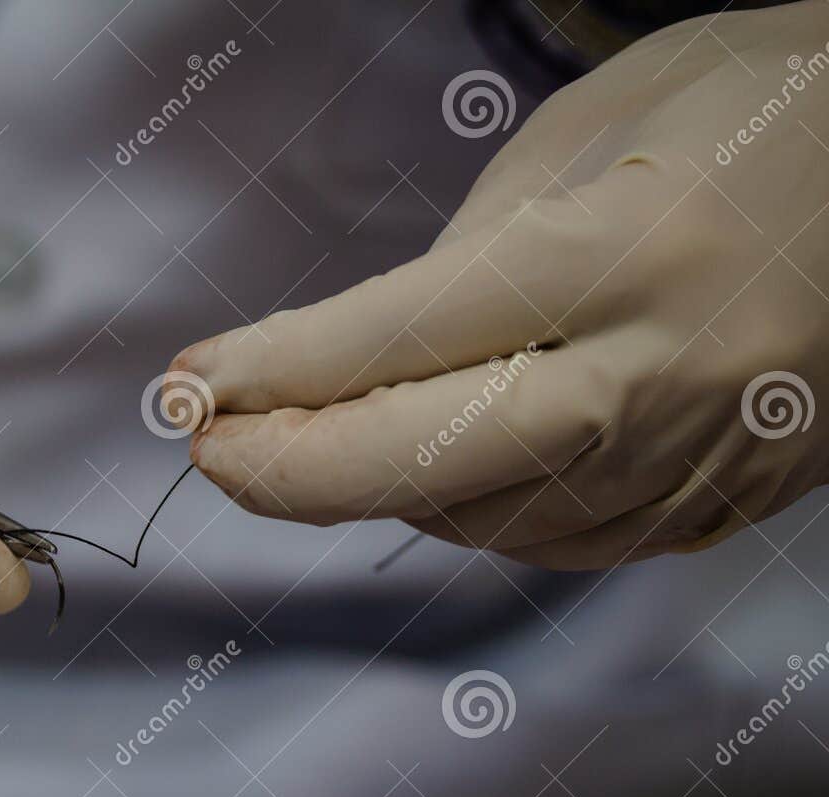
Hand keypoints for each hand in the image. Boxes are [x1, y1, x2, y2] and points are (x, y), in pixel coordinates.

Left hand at [173, 2, 828, 568]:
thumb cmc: (749, 115)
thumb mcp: (590, 133)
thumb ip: (462, 260)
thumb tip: (338, 368)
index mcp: (629, 253)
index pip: (404, 336)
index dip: (275, 372)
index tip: (186, 385)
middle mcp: (666, 374)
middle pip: (431, 467)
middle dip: (292, 474)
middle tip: (208, 448)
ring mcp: (702, 459)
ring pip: (482, 523)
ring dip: (372, 491)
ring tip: (313, 444)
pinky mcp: (722, 504)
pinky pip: (555, 543)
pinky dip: (467, 515)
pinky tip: (431, 471)